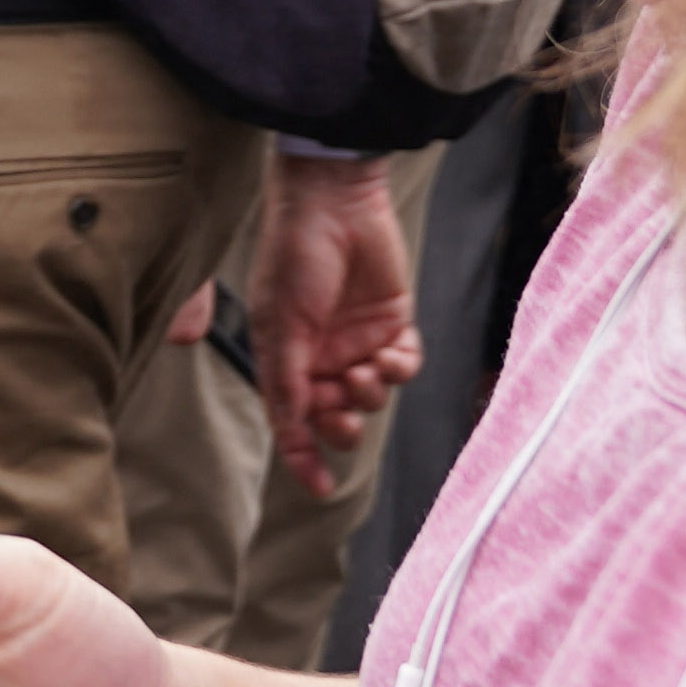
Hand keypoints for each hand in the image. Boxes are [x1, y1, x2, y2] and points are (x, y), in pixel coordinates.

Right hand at [245, 150, 422, 479]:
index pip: (292, 420)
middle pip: (336, 415)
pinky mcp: (392, 321)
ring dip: (373, 391)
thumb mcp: (281, 320)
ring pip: (373, 394)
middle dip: (343, 422)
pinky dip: (402, 367)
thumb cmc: (295, 254)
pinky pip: (404, 365)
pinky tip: (393, 351)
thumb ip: (286, 376)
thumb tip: (289, 427)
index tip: (319, 486)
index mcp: (286, 357)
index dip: (303, 457)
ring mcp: (357, 339)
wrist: (335, 200)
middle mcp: (321, 355)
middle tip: (345, 406)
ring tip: (368, 366)